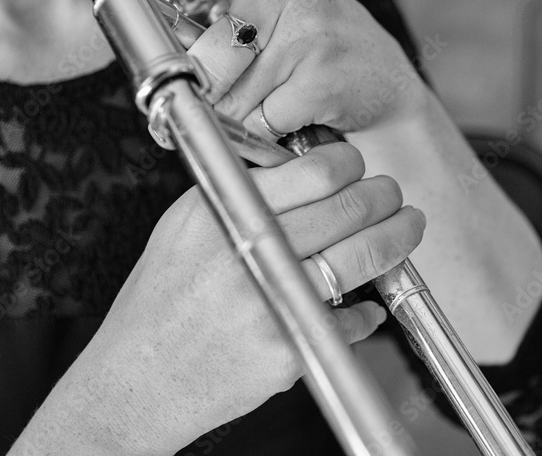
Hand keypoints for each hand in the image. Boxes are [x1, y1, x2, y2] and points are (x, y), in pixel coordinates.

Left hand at [55, 0, 429, 137]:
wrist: (386, 88)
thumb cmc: (319, 48)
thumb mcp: (271, 0)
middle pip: (200, 52)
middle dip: (213, 88)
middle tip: (247, 88)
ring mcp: (305, 25)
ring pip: (226, 93)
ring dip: (242, 113)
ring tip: (279, 98)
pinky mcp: (319, 71)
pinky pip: (258, 120)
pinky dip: (270, 132)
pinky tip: (298, 115)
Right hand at [96, 143, 423, 451]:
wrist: (135, 377)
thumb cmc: (159, 300)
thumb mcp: (185, 226)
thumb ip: (241, 194)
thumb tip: (307, 173)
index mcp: (224, 208)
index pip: (315, 170)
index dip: (350, 163)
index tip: (356, 166)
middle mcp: (249, 247)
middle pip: (349, 207)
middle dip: (386, 196)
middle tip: (393, 197)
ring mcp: (270, 298)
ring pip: (361, 257)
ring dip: (396, 241)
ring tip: (406, 232)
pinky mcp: (287, 346)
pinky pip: (350, 320)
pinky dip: (366, 312)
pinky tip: (366, 304)